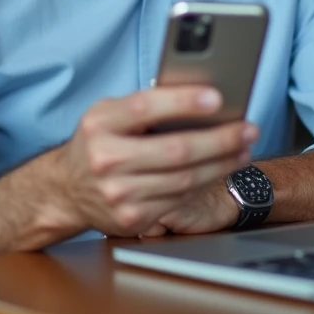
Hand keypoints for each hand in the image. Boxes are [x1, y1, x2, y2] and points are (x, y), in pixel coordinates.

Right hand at [46, 86, 256, 237]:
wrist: (65, 190)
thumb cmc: (97, 141)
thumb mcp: (108, 114)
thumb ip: (144, 105)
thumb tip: (198, 94)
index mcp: (100, 124)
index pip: (144, 108)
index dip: (182, 102)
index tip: (216, 96)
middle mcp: (105, 160)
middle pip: (175, 151)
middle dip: (220, 140)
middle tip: (248, 128)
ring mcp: (118, 194)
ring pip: (184, 179)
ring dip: (221, 163)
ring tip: (243, 148)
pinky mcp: (132, 219)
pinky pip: (180, 199)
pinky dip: (205, 182)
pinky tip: (220, 169)